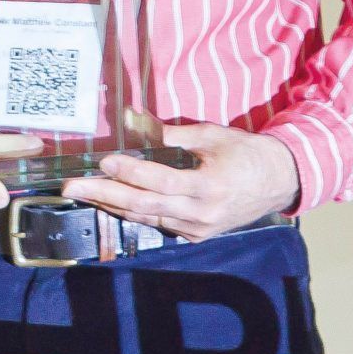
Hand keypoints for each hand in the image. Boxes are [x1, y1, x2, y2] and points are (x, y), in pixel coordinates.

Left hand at [58, 121, 298, 239]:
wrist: (280, 182)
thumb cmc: (247, 154)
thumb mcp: (212, 135)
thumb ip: (169, 132)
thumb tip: (130, 118)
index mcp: (209, 187)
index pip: (159, 180)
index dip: (129, 171)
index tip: (103, 160)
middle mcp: (201, 214)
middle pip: (143, 206)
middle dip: (104, 195)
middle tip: (72, 187)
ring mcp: (198, 229)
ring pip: (147, 218)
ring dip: (112, 204)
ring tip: (84, 192)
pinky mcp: (196, 236)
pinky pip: (159, 223)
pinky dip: (135, 212)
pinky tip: (113, 201)